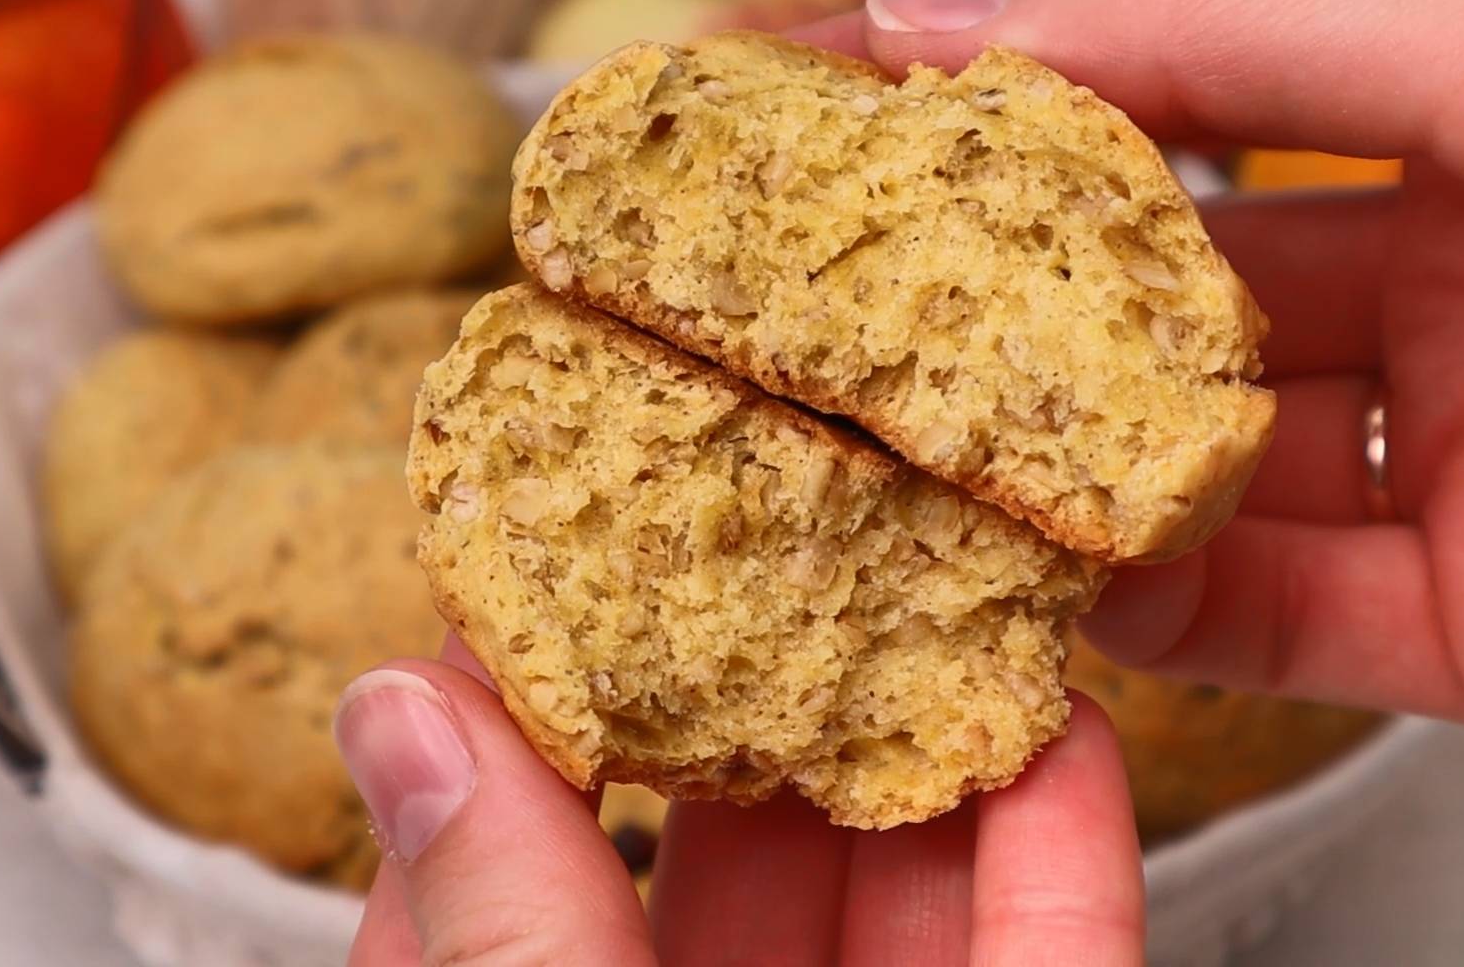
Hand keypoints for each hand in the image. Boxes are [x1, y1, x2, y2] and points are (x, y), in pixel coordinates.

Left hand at [335, 641, 1141, 965]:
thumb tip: (394, 712)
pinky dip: (1069, 860)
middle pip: (727, 873)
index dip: (518, 734)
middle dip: (759, 707)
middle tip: (770, 539)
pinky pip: (1055, 964)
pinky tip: (1069, 731)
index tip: (545, 583)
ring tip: (935, 585)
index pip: (496, 892)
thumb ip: (498, 926)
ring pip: (901, 906)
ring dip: (926, 751)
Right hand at [793, 0, 1463, 761]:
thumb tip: (949, 20)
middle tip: (848, 318)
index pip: (1191, 94)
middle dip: (1014, 308)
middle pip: (1181, 297)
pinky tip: (1056, 584)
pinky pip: (1283, 620)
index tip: (846, 125)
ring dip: (1065, 476)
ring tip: (906, 465)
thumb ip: (1224, 12)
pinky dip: (1160, 612)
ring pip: (1209, 471)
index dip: (1018, 103)